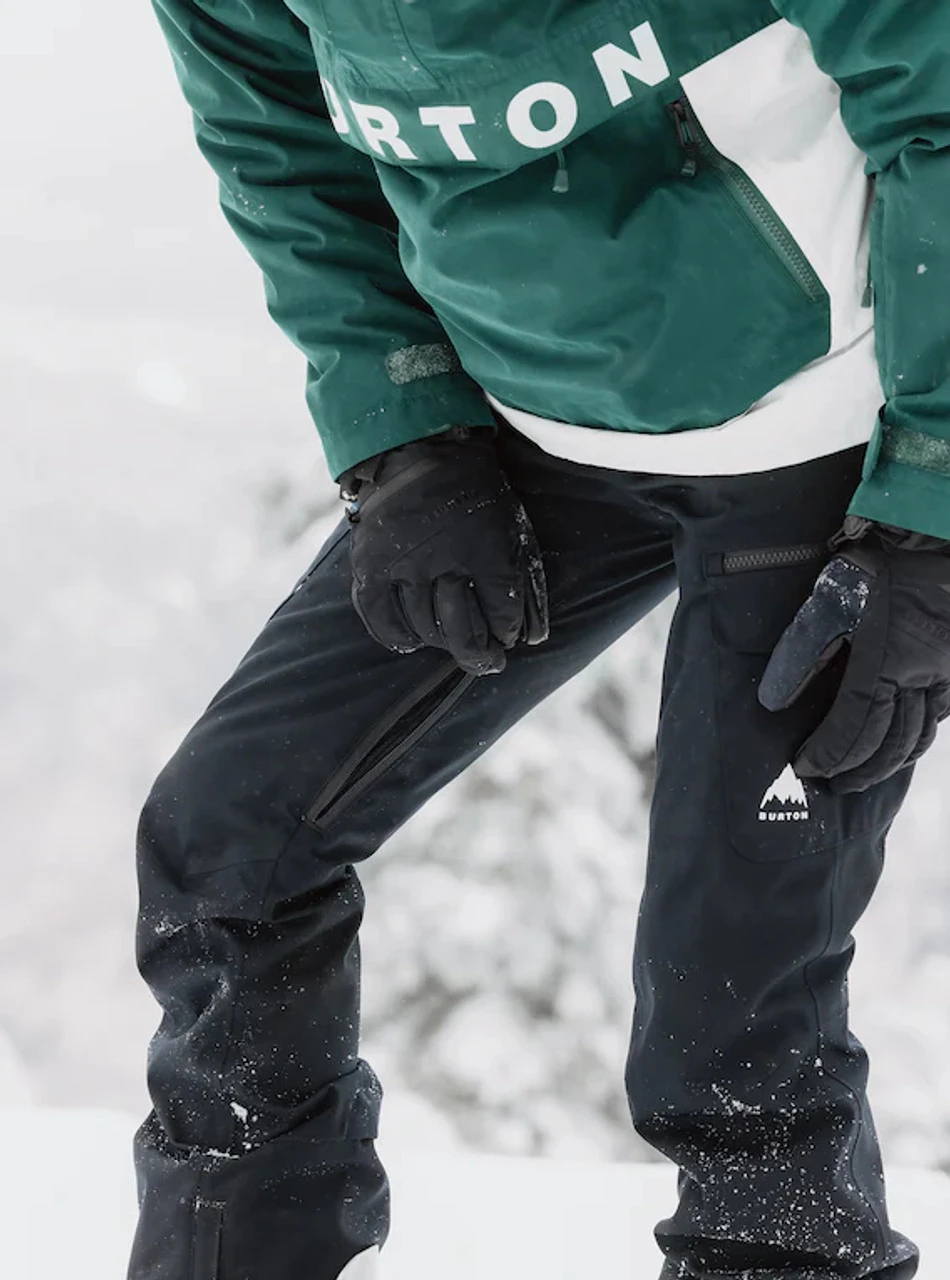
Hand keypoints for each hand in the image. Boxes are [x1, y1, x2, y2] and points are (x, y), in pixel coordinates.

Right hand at [341, 426, 548, 675]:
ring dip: (441, 642)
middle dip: (479, 654)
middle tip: (487, 661)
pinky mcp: (372, 564)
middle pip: (463, 632)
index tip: (507, 640)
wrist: (421, 448)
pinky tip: (410, 640)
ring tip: (450, 642)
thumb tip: (531, 637)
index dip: (506, 634)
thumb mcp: (509, 528)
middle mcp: (445, 562)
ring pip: (425, 628)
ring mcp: (405, 565)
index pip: (502, 615)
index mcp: (486, 550)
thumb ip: (519, 580)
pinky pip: (380, 617)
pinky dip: (395, 635)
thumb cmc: (475, 491)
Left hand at [758, 520, 949, 791]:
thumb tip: (772, 701)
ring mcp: (947, 673)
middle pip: (892, 744)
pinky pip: (939, 714)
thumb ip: (801, 651)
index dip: (829, 755)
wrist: (934, 529)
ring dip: (891, 761)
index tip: (805, 767)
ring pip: (921, 735)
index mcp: (889, 664)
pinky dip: (917, 735)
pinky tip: (902, 741)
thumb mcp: (829, 600)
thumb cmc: (878, 561)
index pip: (855, 731)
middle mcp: (925, 677)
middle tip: (834, 784)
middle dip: (860, 770)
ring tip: (863, 773)